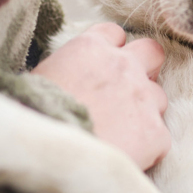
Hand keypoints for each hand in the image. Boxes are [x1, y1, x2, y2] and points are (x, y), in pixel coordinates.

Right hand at [32, 23, 169, 169]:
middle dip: (145, 68)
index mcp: (91, 49)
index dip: (110, 51)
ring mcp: (144, 99)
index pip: (114, 34)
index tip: (103, 68)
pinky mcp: (155, 133)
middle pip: (152, 52)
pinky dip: (146, 148)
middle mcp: (124, 67)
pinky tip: (124, 158)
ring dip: (143, 112)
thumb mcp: (40, 80)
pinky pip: (159, 138)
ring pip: (157, 98)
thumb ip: (67, 70)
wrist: (47, 159)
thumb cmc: (33, 119)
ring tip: (119, 135)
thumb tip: (70, 79)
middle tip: (128, 91)